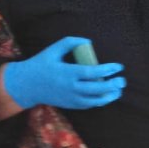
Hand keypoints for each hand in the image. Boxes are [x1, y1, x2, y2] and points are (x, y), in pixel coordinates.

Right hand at [2, 37, 124, 110]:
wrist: (26, 85)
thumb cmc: (41, 64)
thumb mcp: (53, 49)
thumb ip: (70, 42)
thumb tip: (88, 42)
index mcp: (67, 73)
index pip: (92, 72)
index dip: (107, 69)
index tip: (118, 66)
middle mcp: (70, 87)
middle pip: (96, 88)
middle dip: (112, 85)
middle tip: (122, 80)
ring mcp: (70, 98)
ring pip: (94, 101)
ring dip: (109, 96)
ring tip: (119, 90)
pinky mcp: (70, 105)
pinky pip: (88, 105)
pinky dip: (99, 102)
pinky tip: (107, 95)